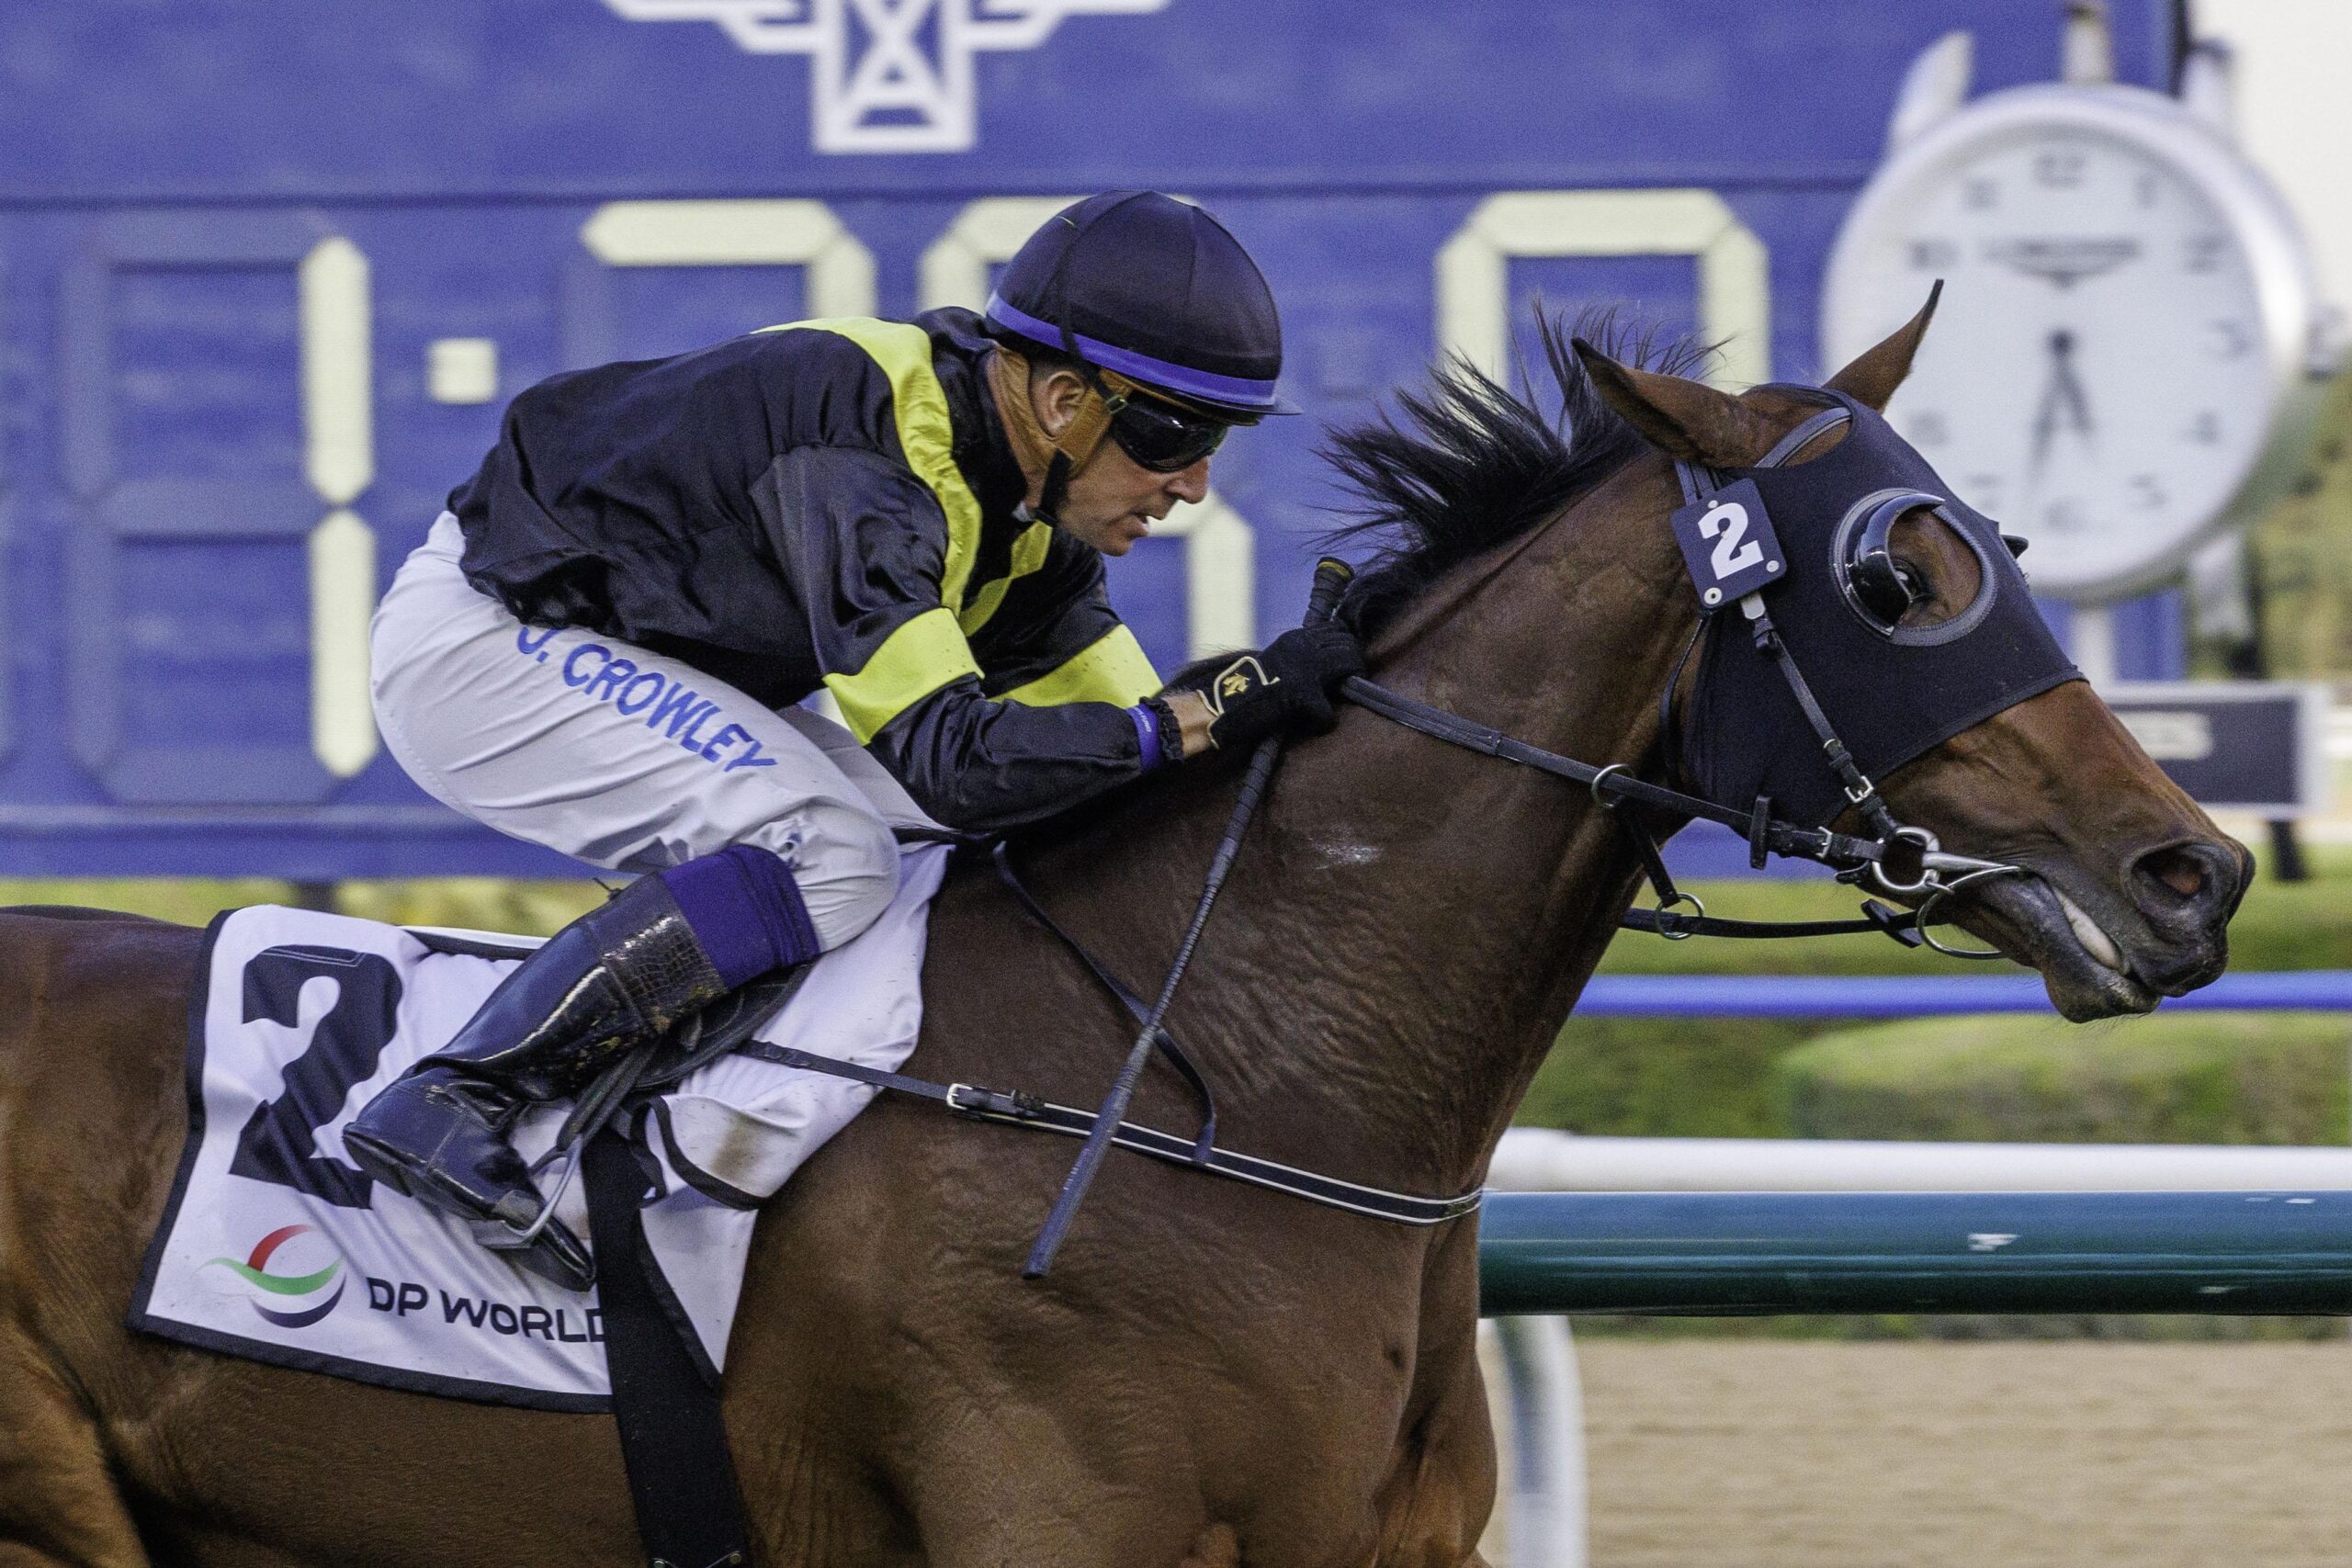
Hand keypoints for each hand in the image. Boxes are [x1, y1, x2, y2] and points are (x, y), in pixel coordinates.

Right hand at [1184, 623, 1364, 752]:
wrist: (1223, 705)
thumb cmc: (1247, 688)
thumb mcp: (1277, 661)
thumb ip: (1299, 658)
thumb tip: (1324, 661)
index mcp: (1295, 638)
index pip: (1336, 628)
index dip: (1348, 643)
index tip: (1349, 658)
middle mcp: (1301, 647)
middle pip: (1347, 643)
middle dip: (1356, 659)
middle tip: (1355, 676)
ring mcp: (1302, 668)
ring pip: (1347, 662)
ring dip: (1352, 678)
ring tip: (1347, 691)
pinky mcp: (1301, 693)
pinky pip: (1327, 710)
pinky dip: (1324, 721)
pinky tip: (1318, 724)